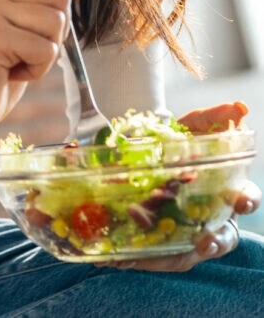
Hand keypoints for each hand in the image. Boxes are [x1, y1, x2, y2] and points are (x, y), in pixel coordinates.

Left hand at [106, 101, 260, 271]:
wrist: (149, 147)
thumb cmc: (182, 141)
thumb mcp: (196, 125)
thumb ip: (216, 116)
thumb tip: (239, 107)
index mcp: (226, 190)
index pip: (246, 198)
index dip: (247, 200)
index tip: (241, 200)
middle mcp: (211, 216)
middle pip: (222, 238)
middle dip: (215, 242)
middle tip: (205, 241)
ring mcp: (186, 231)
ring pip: (187, 253)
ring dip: (170, 257)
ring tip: (158, 256)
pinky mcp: (161, 240)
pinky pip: (154, 255)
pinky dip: (140, 258)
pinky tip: (118, 258)